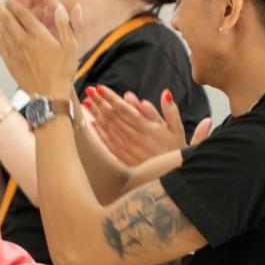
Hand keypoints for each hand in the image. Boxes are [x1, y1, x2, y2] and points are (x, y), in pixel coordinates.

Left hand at [0, 0, 79, 98]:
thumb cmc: (63, 72)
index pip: (22, 15)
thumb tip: (63, 7)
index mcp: (38, 35)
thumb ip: (68, 25)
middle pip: (8, 20)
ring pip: (2, 32)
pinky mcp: (11, 65)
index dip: (14, 4)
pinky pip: (1, 48)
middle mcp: (23, 42)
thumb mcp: (72, 47)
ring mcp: (15, 54)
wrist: (50, 96)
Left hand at [86, 86, 212, 164]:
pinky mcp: (124, 158)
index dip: (111, 97)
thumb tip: (165, 93)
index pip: (124, 109)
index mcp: (147, 127)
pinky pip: (109, 144)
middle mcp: (134, 137)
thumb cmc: (175, 150)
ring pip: (108, 128)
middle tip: (89, 90)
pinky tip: (92, 124)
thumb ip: (170, 110)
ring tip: (87, 103)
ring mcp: (127, 148)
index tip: (100, 88)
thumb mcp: (178, 129)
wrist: (173, 177)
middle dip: (100, 102)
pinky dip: (100, 133)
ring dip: (96, 115)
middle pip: (113, 117)